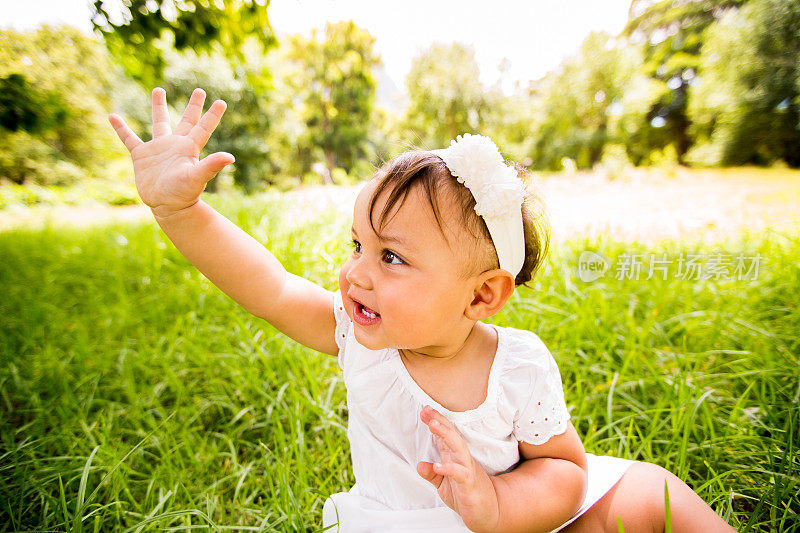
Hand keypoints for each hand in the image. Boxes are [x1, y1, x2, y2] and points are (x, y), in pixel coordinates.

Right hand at [109, 87, 234, 218]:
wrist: (166, 206)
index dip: (212, 115)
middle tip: (200, 90)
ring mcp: (158, 149)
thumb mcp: (197, 177)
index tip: (222, 102)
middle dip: (194, 105)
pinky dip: (121, 129)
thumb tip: (231, 157)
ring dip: (159, 106)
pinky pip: (129, 139)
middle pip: (187, 120)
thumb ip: (212, 165)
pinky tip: (113, 116)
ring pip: (159, 123)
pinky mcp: (141, 156)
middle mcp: (176, 145)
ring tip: (159, 89)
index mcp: (189, 147)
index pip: (203, 127)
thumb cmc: (183, 194)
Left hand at [417, 405, 499, 532]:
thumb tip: (419, 465)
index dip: (436, 421)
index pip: (445, 435)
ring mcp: (467, 470)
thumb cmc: (464, 495)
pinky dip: (449, 469)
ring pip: (458, 448)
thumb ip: (431, 474)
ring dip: (446, 435)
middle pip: (452, 435)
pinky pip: (460, 474)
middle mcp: (461, 459)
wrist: (485, 513)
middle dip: (440, 422)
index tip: (424, 410)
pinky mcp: (469, 485)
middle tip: (428, 411)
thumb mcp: (443, 485)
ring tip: (434, 426)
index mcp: (454, 457)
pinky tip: (437, 466)